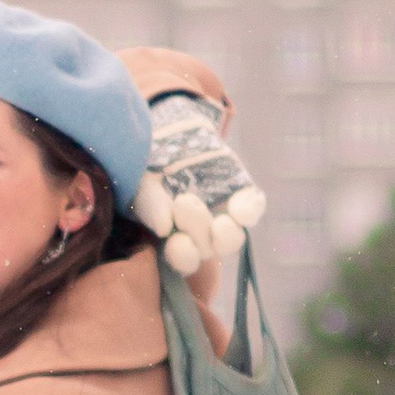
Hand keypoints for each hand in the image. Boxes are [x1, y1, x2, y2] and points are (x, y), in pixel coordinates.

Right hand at [132, 87, 265, 281]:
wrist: (170, 134)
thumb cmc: (148, 167)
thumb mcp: (142, 183)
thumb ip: (151, 206)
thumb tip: (164, 228)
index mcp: (175, 238)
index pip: (183, 260)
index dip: (183, 257)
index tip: (177, 242)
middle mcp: (202, 235)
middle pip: (208, 249)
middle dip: (198, 231)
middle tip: (183, 202)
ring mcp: (224, 217)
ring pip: (232, 239)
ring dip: (228, 235)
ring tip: (222, 223)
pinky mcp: (241, 196)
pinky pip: (252, 210)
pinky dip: (249, 210)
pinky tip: (241, 205)